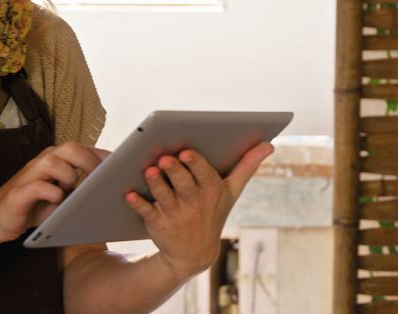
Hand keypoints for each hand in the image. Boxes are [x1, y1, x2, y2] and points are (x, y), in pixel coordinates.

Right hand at [0, 142, 109, 244]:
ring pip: (53, 162)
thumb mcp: (62, 197)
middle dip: (90, 160)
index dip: (103, 155)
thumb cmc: (35, 207)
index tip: (122, 165)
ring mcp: (29, 175)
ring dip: (69, 176)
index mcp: (57, 160)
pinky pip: (37, 186)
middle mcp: (44, 162)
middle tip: (102, 178)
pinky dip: (50, 192)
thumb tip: (110, 189)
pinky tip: (58, 201)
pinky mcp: (18, 192)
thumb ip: (80, 189)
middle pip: (70, 148)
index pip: (83, 149)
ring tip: (75, 190)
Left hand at [125, 142, 273, 280]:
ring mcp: (175, 214)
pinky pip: (146, 212)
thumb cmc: (213, 212)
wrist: (195, 253)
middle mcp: (194, 203)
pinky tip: (128, 193)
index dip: (195, 164)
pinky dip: (137, 203)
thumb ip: (247, 166)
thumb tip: (269, 144)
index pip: (204, 175)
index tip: (188, 152)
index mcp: (212, 190)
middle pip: (183, 183)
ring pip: (164, 196)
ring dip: (156, 184)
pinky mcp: (157, 224)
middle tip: (165, 158)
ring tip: (149, 171)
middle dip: (174, 170)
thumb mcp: (232, 191)